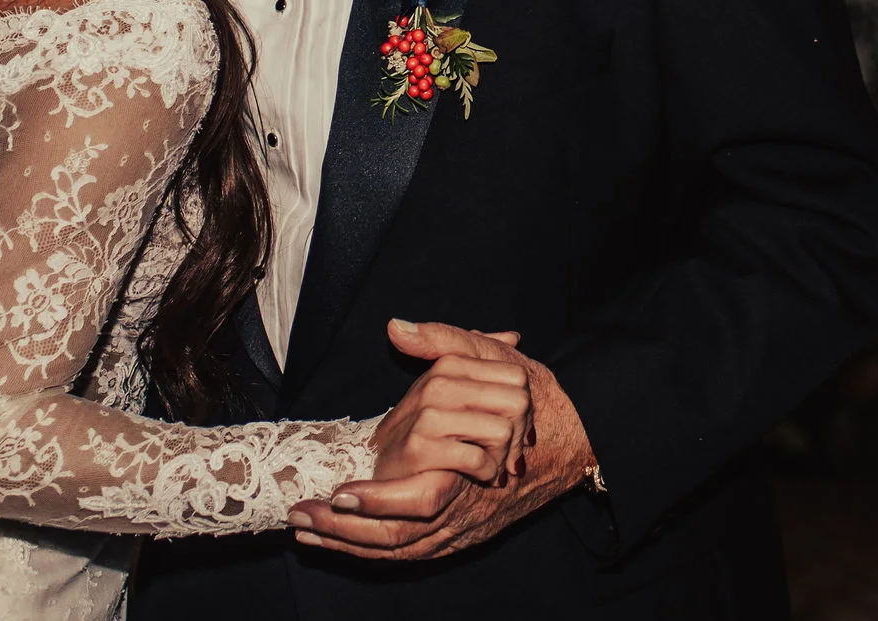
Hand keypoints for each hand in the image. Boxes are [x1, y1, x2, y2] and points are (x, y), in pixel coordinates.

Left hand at [290, 320, 591, 560]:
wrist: (576, 437)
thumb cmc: (529, 393)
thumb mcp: (490, 357)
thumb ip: (444, 341)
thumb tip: (396, 327)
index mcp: (481, 453)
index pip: (423, 494)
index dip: (380, 499)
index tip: (340, 492)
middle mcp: (473, 497)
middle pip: (403, 534)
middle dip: (348, 532)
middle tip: (301, 517)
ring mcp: (470, 518)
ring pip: (405, 546)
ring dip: (351, 544)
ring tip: (304, 529)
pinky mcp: (464, 530)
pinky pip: (414, 548)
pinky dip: (373, 547)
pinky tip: (338, 540)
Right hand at [365, 321, 532, 483]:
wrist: (385, 464)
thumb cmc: (426, 426)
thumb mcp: (453, 387)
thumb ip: (481, 358)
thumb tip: (512, 337)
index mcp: (450, 364)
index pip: (518, 377)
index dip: (523, 407)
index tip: (510, 425)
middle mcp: (437, 383)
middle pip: (517, 402)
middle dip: (519, 433)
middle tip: (505, 450)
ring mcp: (426, 414)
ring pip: (502, 431)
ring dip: (503, 456)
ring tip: (491, 463)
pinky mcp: (419, 448)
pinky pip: (477, 458)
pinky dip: (487, 472)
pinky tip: (480, 475)